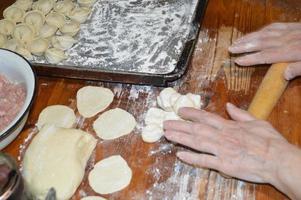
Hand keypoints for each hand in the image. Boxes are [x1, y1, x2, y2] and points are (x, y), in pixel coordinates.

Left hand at [163, 103, 300, 199]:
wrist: (279, 160)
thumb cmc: (270, 142)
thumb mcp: (257, 122)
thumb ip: (240, 114)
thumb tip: (228, 105)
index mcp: (229, 126)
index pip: (206, 117)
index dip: (191, 113)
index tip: (180, 110)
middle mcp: (222, 136)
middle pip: (196, 129)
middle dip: (179, 125)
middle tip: (165, 123)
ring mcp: (222, 150)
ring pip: (196, 142)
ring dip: (180, 138)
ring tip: (167, 135)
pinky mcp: (224, 165)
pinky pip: (205, 161)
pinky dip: (192, 158)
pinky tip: (180, 155)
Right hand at [228, 23, 300, 79]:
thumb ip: (298, 68)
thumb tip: (282, 75)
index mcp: (290, 52)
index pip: (266, 56)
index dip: (251, 59)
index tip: (237, 62)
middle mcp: (286, 40)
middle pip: (261, 43)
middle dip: (244, 46)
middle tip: (230, 49)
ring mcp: (288, 31)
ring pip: (264, 34)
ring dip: (248, 38)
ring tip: (236, 42)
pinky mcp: (292, 26)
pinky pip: (273, 26)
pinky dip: (261, 30)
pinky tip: (254, 33)